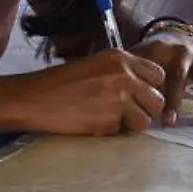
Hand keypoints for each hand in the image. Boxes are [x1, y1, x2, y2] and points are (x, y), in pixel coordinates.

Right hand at [25, 49, 164, 135]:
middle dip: (146, 110)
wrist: (34, 98)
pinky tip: (94, 123)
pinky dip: (111, 132)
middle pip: (157, 100)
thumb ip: (121, 72)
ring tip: (111, 120)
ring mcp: (118, 100)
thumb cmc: (61, 82)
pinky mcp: (108, 122)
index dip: (152, 88)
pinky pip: (122, 132)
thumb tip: (145, 88)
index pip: (158, 75)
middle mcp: (124, 76)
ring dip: (131, 124)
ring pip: (145, 121)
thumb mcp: (95, 65)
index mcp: (121, 58)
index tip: (141, 96)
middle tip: (130, 114)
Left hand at [131, 29, 192, 125]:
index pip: (156, 71)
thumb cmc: (154, 54)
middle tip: (170, 122)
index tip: (148, 112)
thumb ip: (131, 71)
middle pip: (181, 75)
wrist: (178, 36)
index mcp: (162, 49)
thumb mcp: (141, 55)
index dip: (152, 91)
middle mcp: (184, 52)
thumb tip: (117, 94)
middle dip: (175, 99)